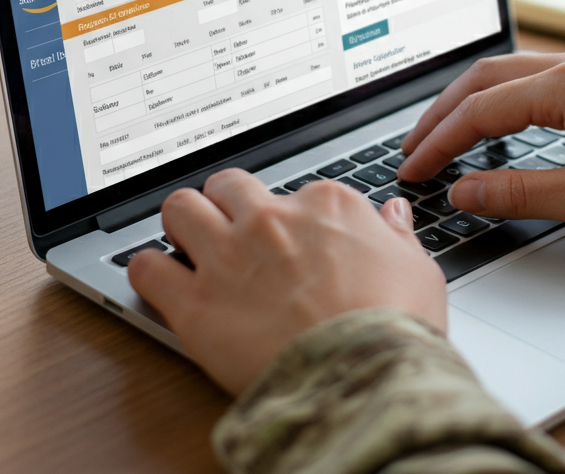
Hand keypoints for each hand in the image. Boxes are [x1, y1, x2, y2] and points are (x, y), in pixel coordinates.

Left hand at [128, 170, 446, 395]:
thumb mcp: (418, 270)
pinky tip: (161, 280)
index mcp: (327, 205)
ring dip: (182, 222)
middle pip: (228, 186)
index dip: (292, 218)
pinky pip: (146, 267)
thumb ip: (398, 237)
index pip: (295, 191)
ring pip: (180, 208)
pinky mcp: (194, 302)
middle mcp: (271, 219)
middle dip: (227, 203)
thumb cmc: (396, 327)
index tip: (295, 240)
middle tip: (232, 230)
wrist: (363, 378)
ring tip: (189, 243)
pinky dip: (148, 271)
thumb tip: (394, 216)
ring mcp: (229, 255)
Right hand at [398, 48, 564, 231]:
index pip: (479, 112)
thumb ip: (518, 192)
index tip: (414, 168)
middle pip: (484, 78)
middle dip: (442, 113)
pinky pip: (535, 73)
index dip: (439, 142)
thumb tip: (465, 190)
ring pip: (509, 70)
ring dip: (471, 100)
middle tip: (415, 147)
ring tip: (446, 132)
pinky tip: (499, 118)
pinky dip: (502, 95)